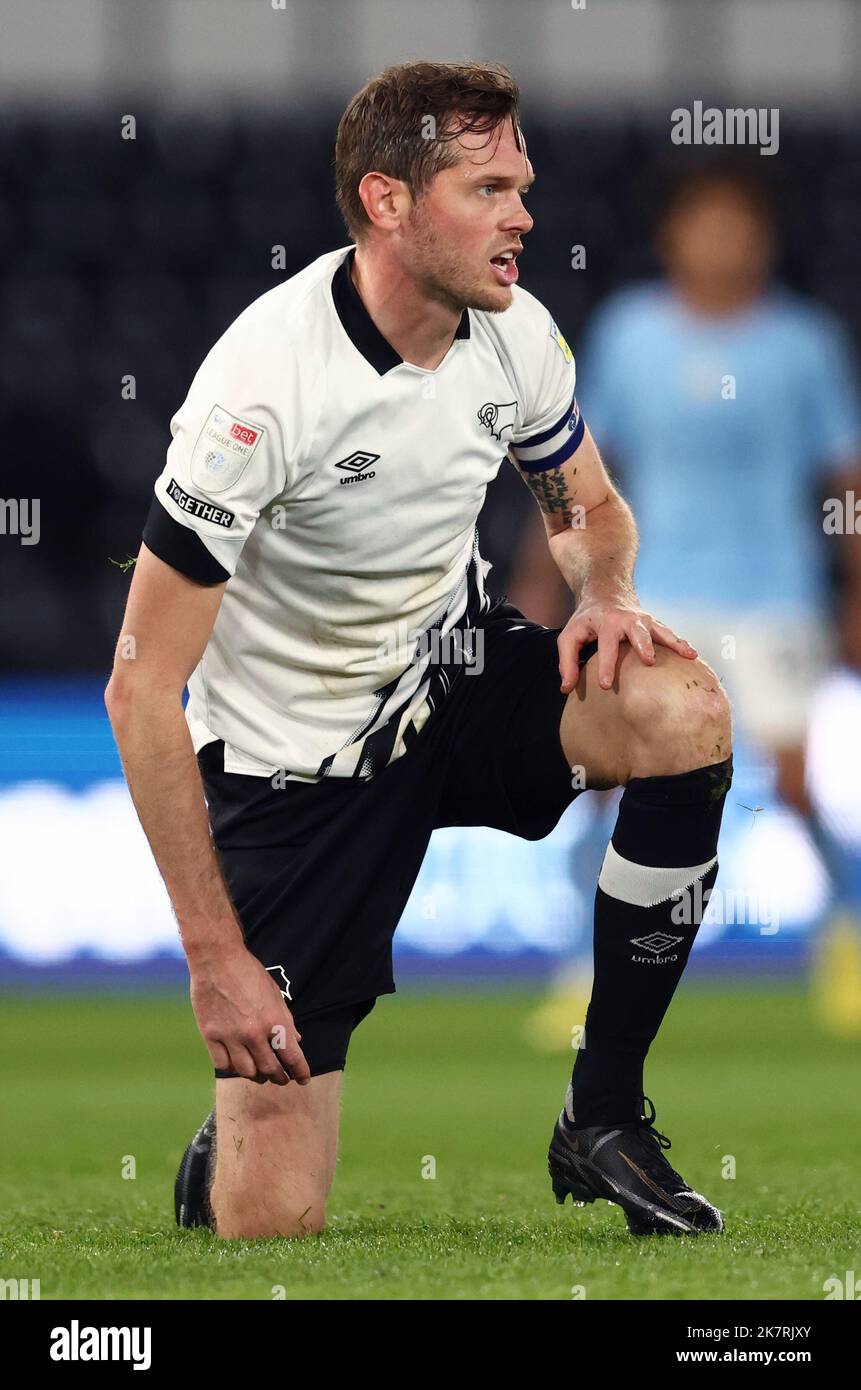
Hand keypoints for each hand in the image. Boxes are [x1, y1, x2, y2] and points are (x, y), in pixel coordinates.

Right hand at [190, 946, 310, 1085]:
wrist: (216, 959)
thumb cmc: (248, 972)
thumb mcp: (275, 993)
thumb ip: (285, 1019)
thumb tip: (295, 1041)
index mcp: (274, 1020)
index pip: (292, 1057)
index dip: (300, 1072)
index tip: (303, 1079)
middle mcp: (253, 1033)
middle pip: (270, 1069)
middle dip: (279, 1077)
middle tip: (282, 1079)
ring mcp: (230, 1036)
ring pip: (247, 1071)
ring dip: (256, 1076)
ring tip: (260, 1074)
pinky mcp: (210, 1035)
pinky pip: (223, 1064)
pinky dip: (232, 1068)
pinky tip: (237, 1064)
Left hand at [558, 598, 696, 691]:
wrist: (606, 592)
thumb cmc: (587, 620)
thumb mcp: (569, 636)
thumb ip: (566, 662)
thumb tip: (567, 688)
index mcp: (606, 623)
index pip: (605, 646)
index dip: (605, 665)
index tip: (606, 685)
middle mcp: (628, 620)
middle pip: (637, 632)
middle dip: (643, 645)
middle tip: (649, 660)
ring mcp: (645, 621)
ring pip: (660, 631)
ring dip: (674, 642)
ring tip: (688, 655)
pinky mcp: (655, 625)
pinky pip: (670, 634)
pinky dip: (682, 643)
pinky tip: (693, 655)